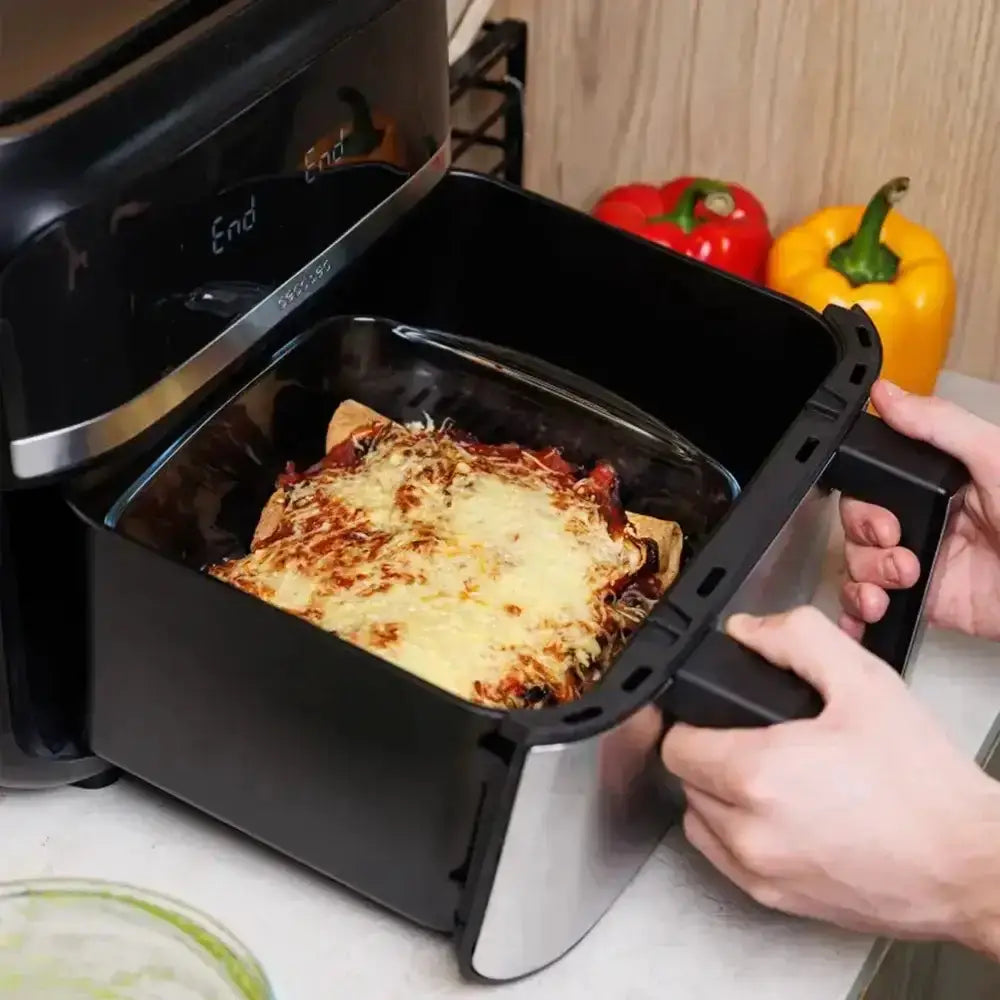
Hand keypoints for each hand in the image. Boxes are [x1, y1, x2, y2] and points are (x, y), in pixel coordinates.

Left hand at [661, 606, 999, 951]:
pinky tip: (773, 813)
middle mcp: (748, 831)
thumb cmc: (924, 785)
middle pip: (686, 779)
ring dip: (716, 794)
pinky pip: (724, 859)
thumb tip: (748, 630)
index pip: (677, 743)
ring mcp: (760, 873)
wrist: (970, 864)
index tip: (714, 714)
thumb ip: (797, 640)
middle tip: (749, 737)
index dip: (692, 720)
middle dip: (709, 752)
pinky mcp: (775, 902)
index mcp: (758, 774)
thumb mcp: (864, 683)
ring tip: (762, 774)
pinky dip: (734, 833)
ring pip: (699, 820)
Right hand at [840, 379, 999, 641]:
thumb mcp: (996, 462)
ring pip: (858, 565)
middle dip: (864, 540)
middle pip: (858, 526)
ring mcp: (924, 563)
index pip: (875, 483)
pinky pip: (873, 604)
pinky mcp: (926, 602)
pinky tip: (869, 610)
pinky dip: (857, 610)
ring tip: (902, 582)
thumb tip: (890, 395)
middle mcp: (929, 520)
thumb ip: (942, 426)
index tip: (883, 518)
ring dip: (864, 577)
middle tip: (895, 547)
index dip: (864, 502)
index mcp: (943, 483)